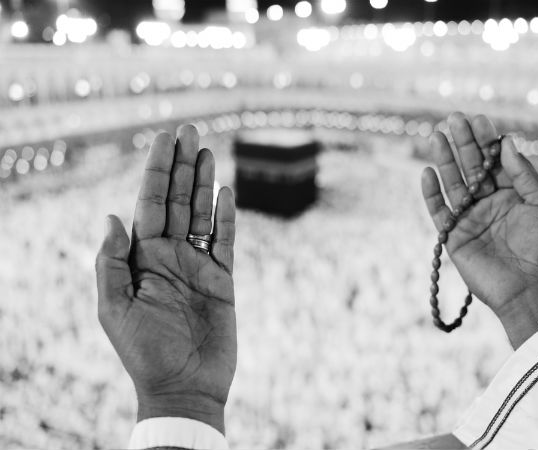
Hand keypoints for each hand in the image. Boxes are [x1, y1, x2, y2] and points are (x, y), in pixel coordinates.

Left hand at [95, 125, 235, 433]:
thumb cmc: (144, 352)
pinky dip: (227, 217)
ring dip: (204, 182)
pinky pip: (226, 241)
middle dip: (181, 165)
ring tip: (207, 150)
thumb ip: (112, 262)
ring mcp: (198, 265)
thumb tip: (112, 216)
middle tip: (189, 130)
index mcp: (143, 258)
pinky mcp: (223, 279)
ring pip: (203, 214)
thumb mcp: (116, 308)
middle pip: (178, 201)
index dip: (157, 171)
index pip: (151, 204)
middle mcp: (170, 255)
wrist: (183, 386)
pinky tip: (226, 192)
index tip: (165, 140)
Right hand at [421, 113, 537, 347]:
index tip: (478, 119)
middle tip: (453, 119)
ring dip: (444, 160)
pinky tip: (427, 173)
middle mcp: (488, 202)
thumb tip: (506, 143)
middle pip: (471, 167)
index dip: (486, 140)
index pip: (496, 161)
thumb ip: (523, 174)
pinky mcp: (453, 236)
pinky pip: (438, 211)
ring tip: (435, 136)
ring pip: (453, 184)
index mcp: (512, 194)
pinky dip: (431, 193)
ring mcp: (469, 218)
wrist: (529, 290)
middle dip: (463, 143)